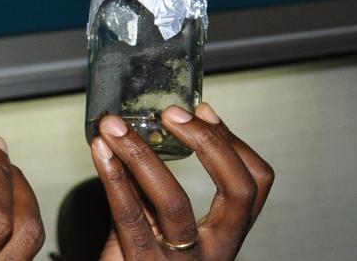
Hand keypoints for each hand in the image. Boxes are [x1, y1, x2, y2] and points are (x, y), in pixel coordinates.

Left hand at [91, 103, 273, 260]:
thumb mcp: (160, 224)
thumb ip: (155, 188)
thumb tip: (144, 135)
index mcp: (226, 234)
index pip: (255, 184)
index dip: (233, 142)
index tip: (203, 110)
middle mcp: (215, 251)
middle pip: (236, 191)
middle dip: (207, 142)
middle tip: (171, 113)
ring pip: (174, 202)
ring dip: (140, 153)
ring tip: (114, 127)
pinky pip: (129, 216)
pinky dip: (112, 177)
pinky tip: (101, 151)